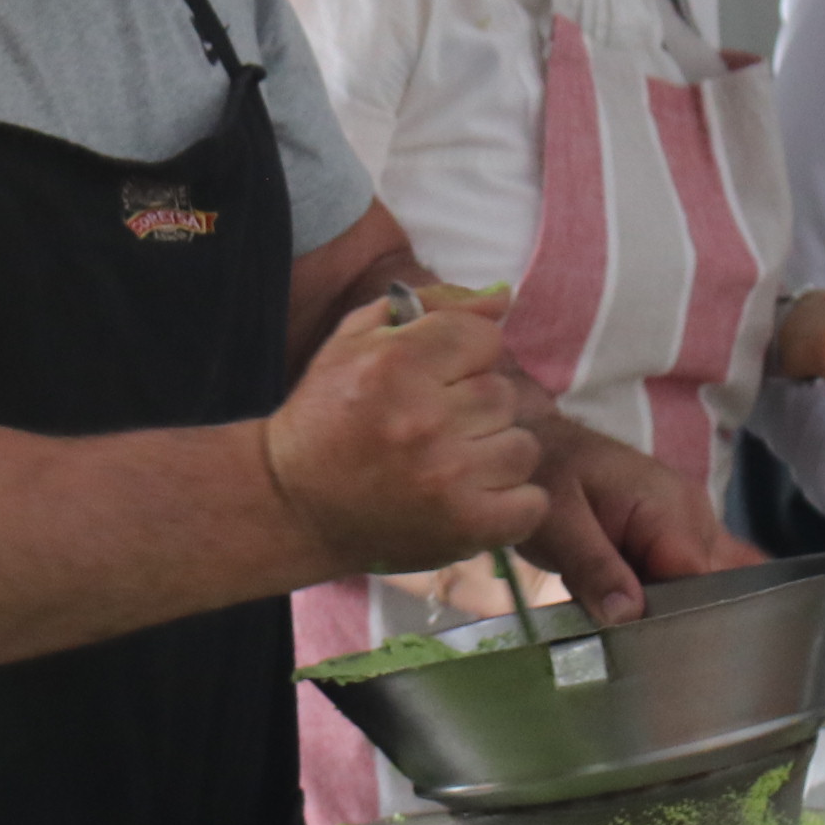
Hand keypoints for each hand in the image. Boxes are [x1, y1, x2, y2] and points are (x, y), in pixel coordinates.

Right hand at [263, 287, 542, 574]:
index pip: (485, 339)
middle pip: (503, 394)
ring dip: (494, 455)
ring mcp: (448, 476)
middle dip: (475, 407)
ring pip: (521, 447)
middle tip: (435, 427)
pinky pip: (531, 504)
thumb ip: (431, 307)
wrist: (293, 503)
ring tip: (453, 463)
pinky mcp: (463, 525)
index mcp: (396, 363)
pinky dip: (512, 503)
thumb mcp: (356, 339)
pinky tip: (476, 497)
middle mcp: (425, 417)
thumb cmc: (326, 414)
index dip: (465, 356)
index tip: (437, 378)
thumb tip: (503, 298)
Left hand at [514, 421, 749, 624]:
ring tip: (627, 622)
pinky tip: (640, 611)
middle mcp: (695, 515)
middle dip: (677, 619)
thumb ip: (593, 566)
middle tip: (631, 642)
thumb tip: (628, 614)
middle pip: (712, 588)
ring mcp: (693, 525)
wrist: (539, 446)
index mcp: (672, 508)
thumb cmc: (545, 475)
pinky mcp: (680, 537)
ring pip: (705, 587)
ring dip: (669, 610)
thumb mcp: (556, 522)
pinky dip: (672, 600)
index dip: (680, 619)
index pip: (701, 581)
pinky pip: (693, 576)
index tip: (646, 646)